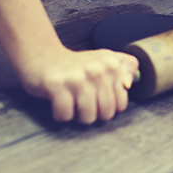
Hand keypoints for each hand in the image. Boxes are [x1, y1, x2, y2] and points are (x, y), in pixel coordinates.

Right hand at [17, 47, 138, 123]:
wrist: (43, 55)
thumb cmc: (78, 64)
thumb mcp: (107, 60)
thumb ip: (126, 67)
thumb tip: (129, 83)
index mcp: (112, 63)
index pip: (122, 103)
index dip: (110, 107)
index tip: (100, 99)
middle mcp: (97, 69)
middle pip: (106, 112)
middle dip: (95, 114)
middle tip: (85, 104)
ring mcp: (77, 77)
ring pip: (88, 117)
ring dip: (79, 116)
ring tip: (74, 105)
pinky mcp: (56, 85)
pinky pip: (65, 115)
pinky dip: (62, 115)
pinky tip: (60, 104)